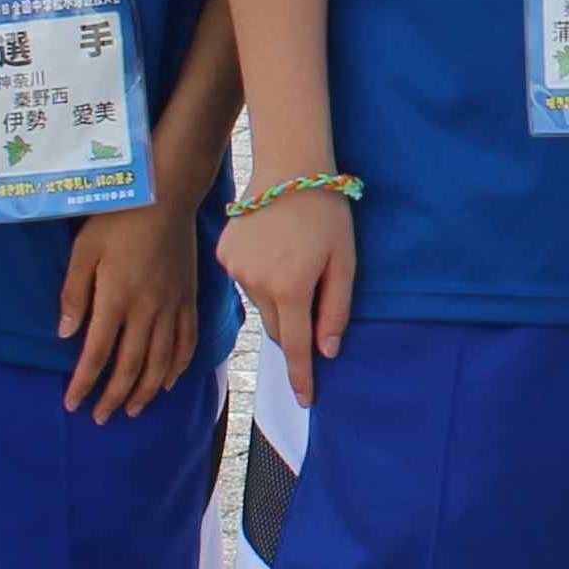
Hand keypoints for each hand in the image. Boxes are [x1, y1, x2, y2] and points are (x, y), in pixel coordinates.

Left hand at [56, 199, 197, 422]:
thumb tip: (65, 334)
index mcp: (116, 298)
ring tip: (132, 409)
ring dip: (145, 390)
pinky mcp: (189, 298)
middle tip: (100, 418)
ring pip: (161, 360)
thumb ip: (73, 294)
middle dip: (113, 396)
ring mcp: (172, 306)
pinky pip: (187, 341)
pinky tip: (169, 382)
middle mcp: (147, 309)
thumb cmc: (118, 219)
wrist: (167, 196)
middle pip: (130, 365)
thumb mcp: (83, 250)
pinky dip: (178, 366)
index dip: (84, 383)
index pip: (97, 353)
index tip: (72, 404)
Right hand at [221, 188, 355, 405]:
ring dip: (278, 298)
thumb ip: (335, 309)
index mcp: (291, 288)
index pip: (296, 346)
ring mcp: (236, 270)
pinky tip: (273, 248)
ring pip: (262, 305)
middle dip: (295, 329)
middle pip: (278, 328)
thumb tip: (327, 351)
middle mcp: (258, 284)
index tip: (305, 401)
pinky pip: (246, 281)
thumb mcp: (345, 262)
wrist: (288, 167)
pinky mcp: (224, 255)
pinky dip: (261, 277)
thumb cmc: (326, 213)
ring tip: (294, 258)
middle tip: (312, 298)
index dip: (301, 376)